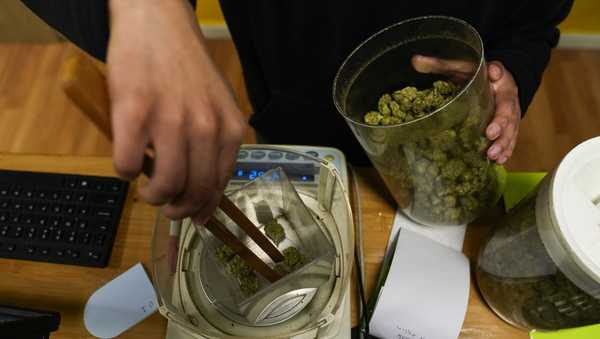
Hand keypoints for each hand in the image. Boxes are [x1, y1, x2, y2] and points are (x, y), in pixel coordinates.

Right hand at [108, 0, 246, 222]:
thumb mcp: (217, 104)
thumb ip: (214, 142)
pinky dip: (125, 171)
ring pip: (165, 187)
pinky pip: (128, 165)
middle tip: (166, 207)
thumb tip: (203, 185)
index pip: (221, 184)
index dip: (205, 208)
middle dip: (178, 210)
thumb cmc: (186, 66)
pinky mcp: (135, 113)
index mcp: (230, 128)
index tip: (195, 216)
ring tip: (147, 190)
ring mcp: (171, 120)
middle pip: (195, 192)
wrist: (158, 22)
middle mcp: (206, 128)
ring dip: (153, 198)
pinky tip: (127, 159)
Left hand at [412, 55, 520, 163]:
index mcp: (501, 83)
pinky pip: (511, 139)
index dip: (499, 97)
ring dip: (504, 144)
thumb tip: (415, 60)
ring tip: (493, 156)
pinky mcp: (509, 127)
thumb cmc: (475, 73)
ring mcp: (511, 115)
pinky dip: (506, 150)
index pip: (503, 88)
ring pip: (512, 130)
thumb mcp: (461, 66)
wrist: (497, 78)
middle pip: (509, 115)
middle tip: (490, 137)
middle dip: (501, 127)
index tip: (492, 107)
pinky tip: (499, 161)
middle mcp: (509, 99)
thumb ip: (441, 64)